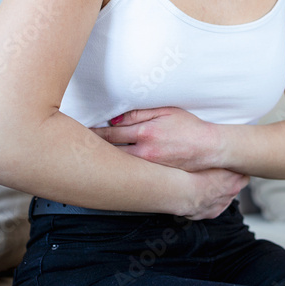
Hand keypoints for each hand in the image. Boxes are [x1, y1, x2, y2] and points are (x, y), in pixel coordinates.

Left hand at [88, 106, 220, 171]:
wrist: (210, 148)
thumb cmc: (190, 127)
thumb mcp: (167, 111)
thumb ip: (141, 113)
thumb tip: (117, 117)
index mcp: (145, 132)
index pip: (111, 132)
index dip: (94, 132)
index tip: (81, 131)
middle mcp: (144, 151)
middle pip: (110, 150)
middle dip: (92, 148)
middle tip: (74, 147)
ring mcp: (149, 165)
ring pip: (118, 164)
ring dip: (103, 161)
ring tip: (87, 160)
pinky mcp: (154, 175)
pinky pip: (132, 173)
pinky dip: (119, 171)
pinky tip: (110, 171)